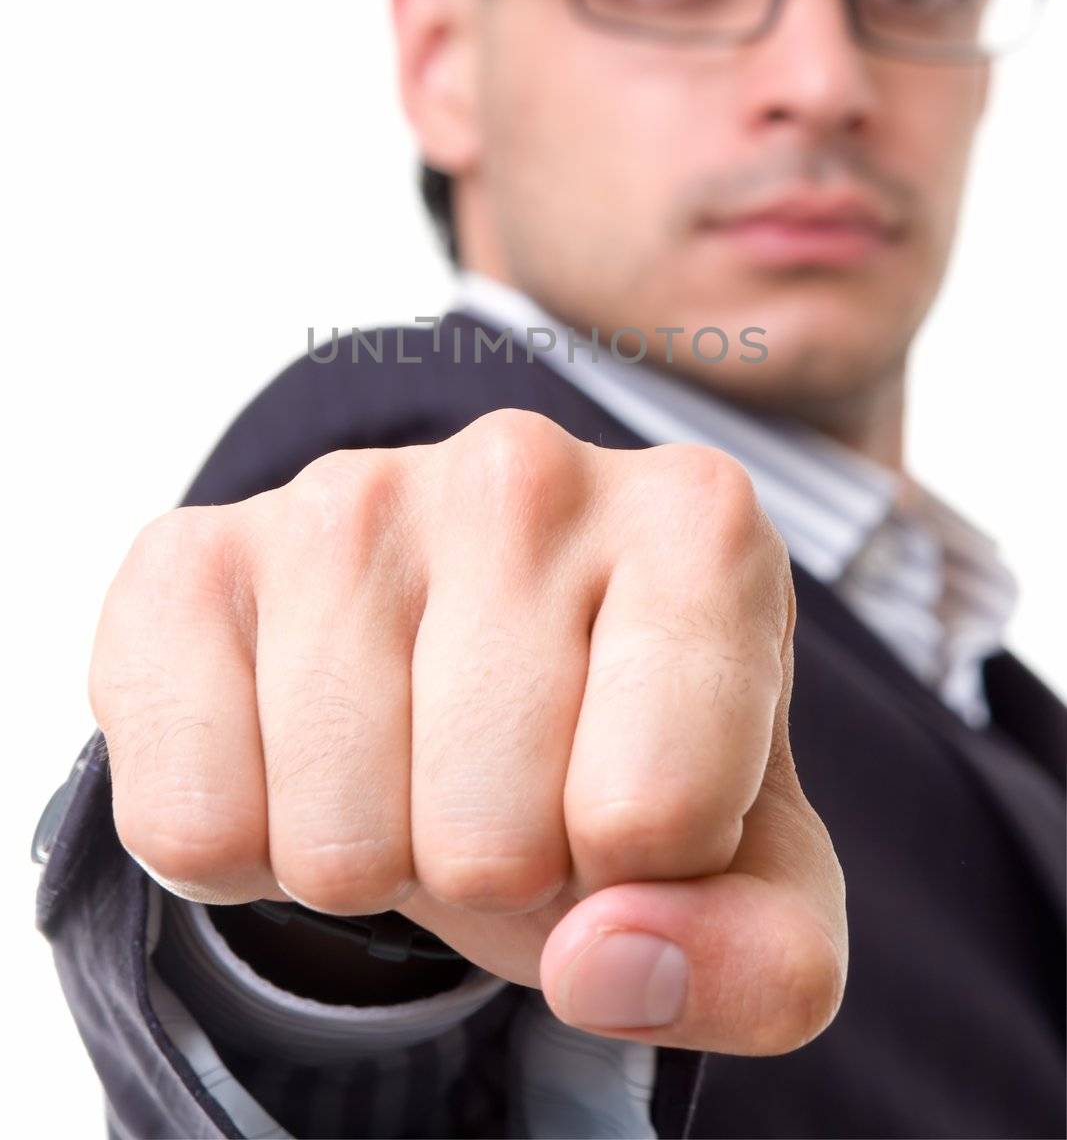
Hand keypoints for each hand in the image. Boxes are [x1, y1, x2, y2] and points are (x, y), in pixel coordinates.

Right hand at [90, 407, 846, 1052]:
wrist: (463, 660)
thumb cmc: (621, 747)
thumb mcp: (748, 872)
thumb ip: (759, 959)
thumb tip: (605, 965)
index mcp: (699, 525)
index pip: (660, 818)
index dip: (640, 875)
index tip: (626, 798)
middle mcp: (527, 470)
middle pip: (491, 841)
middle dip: (499, 873)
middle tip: (504, 785)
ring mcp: (350, 496)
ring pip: (338, 845)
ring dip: (377, 863)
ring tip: (411, 763)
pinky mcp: (194, 555)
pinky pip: (188, 824)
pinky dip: (243, 850)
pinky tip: (299, 750)